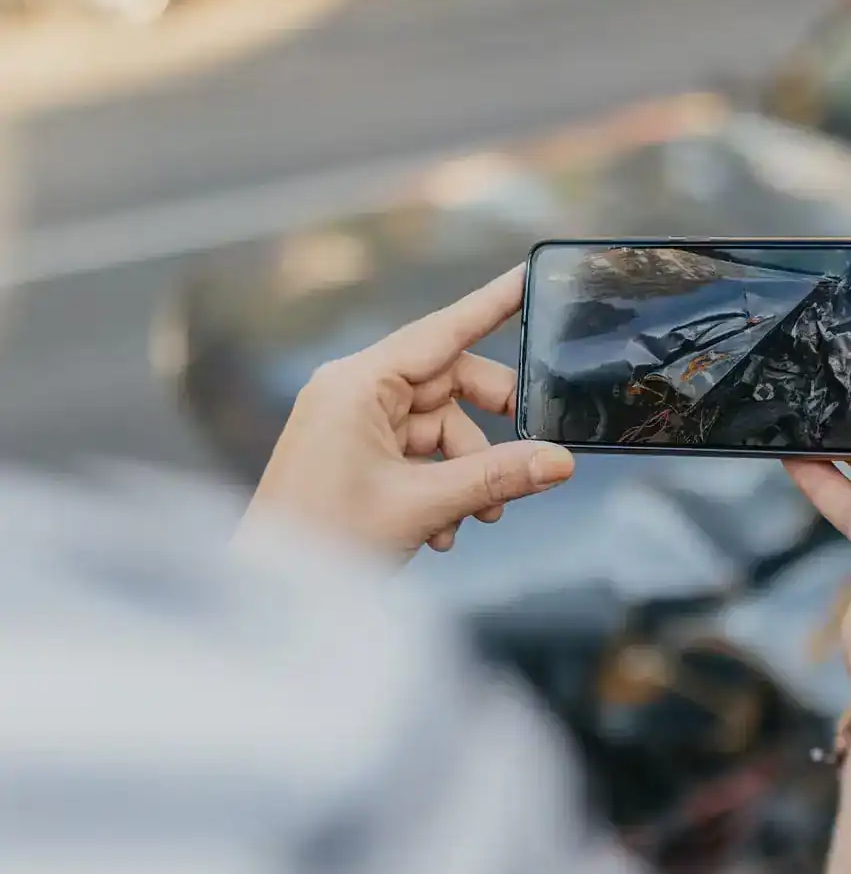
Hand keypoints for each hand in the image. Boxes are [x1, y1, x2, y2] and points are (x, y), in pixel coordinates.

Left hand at [238, 265, 574, 559]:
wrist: (268, 598)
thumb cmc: (321, 542)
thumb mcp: (422, 505)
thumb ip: (497, 477)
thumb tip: (560, 461)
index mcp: (358, 383)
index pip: (442, 331)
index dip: (491, 304)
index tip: (526, 276)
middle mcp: (353, 391)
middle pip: (448, 385)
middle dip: (488, 430)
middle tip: (529, 459)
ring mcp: (352, 422)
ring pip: (439, 427)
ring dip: (467, 472)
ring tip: (475, 518)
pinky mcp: (354, 452)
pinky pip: (418, 453)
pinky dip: (441, 485)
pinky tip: (442, 529)